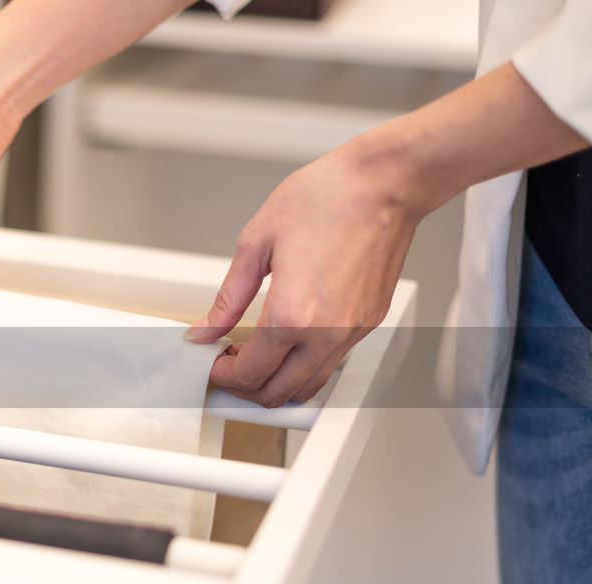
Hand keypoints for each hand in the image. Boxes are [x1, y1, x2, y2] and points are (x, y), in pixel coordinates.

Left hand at [186, 139, 423, 406]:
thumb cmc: (328, 198)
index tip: (212, 362)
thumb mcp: (256, 242)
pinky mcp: (369, 323)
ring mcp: (352, 332)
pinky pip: (332, 363)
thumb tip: (207, 327)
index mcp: (292, 313)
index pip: (250, 373)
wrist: (385, 182)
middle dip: (246, 387)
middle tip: (229, 363)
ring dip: (277, 382)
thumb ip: (229, 297)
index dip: (223, 375)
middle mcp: (326, 332)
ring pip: (308, 386)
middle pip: (278, 392)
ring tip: (257, 355)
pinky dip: (305, 366)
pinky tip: (289, 340)